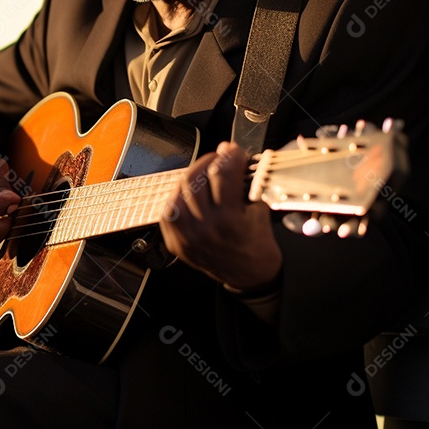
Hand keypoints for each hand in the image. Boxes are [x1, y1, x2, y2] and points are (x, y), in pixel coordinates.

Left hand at [159, 141, 282, 290]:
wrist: (249, 277)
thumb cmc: (258, 244)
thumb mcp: (260, 211)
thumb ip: (244, 183)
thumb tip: (229, 153)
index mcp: (229, 222)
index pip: (222, 174)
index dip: (229, 156)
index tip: (234, 151)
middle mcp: (203, 229)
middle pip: (195, 179)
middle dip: (210, 162)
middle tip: (220, 158)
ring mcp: (185, 237)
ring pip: (178, 191)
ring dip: (193, 177)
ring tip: (206, 174)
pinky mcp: (175, 242)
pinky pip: (169, 209)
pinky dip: (180, 196)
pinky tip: (192, 193)